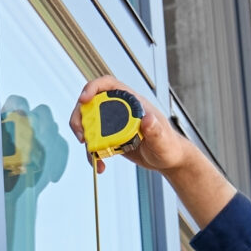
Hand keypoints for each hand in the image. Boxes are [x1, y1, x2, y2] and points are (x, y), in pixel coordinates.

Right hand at [68, 76, 238, 227]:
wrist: (168, 160)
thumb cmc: (170, 146)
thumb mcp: (164, 140)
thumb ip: (156, 130)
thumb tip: (147, 119)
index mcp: (132, 102)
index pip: (107, 85)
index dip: (92, 88)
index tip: (84, 100)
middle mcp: (120, 110)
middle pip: (91, 104)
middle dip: (80, 117)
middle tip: (82, 136)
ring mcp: (114, 124)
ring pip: (89, 124)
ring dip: (85, 139)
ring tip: (92, 157)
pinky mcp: (111, 138)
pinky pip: (94, 142)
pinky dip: (92, 154)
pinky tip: (100, 165)